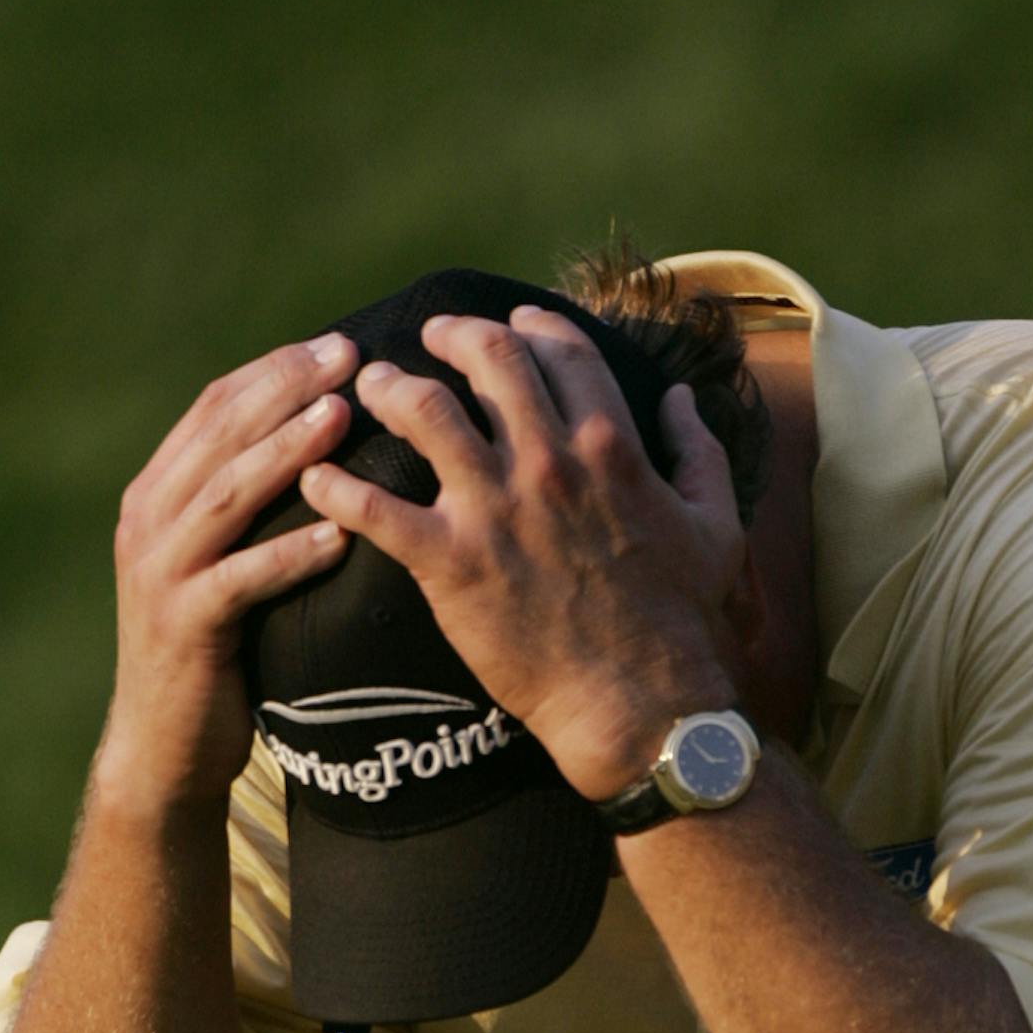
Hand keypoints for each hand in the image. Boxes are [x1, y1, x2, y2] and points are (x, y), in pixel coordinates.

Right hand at [96, 333, 359, 816]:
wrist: (163, 749)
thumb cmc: (210, 656)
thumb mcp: (218, 566)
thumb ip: (243, 511)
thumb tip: (312, 450)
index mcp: (157, 496)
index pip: (213, 409)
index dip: (272, 371)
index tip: (334, 346)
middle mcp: (149, 522)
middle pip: (219, 434)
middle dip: (284, 389)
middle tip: (347, 358)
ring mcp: (161, 573)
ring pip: (227, 495)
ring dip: (285, 452)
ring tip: (341, 418)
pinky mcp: (184, 627)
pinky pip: (241, 579)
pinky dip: (289, 553)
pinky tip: (339, 533)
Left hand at [296, 306, 745, 800]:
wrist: (642, 708)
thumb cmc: (684, 625)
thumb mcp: (717, 528)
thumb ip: (699, 452)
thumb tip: (681, 396)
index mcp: (611, 446)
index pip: (561, 350)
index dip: (530, 325)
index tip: (509, 324)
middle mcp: (548, 462)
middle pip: (487, 357)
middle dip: (451, 335)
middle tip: (427, 339)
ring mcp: (495, 510)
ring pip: (422, 410)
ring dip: (387, 389)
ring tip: (368, 389)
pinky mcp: (451, 565)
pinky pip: (376, 509)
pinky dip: (336, 488)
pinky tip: (315, 479)